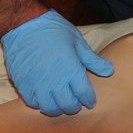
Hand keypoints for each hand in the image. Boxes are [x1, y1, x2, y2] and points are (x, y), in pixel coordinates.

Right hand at [0, 10, 114, 115]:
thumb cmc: (54, 30)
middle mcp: (55, 80)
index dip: (89, 100)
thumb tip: (109, 71)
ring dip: (57, 108)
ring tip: (59, 102)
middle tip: (75, 103)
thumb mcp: (77, 41)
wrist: (24, 24)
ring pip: (50, 108)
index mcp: (71, 69)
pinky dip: (39, 103)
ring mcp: (37, 84)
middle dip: (74, 107)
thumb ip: (93, 59)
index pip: (84, 94)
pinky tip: (43, 97)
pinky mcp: (23, 84)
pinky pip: (32, 103)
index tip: (89, 101)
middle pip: (68, 105)